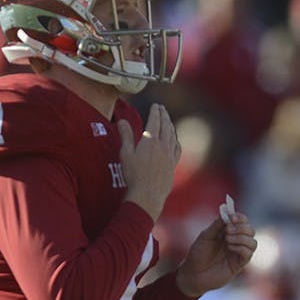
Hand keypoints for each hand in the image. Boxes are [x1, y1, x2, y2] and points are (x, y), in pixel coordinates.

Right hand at [118, 104, 180, 220]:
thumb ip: (126, 136)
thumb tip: (123, 121)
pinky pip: (177, 148)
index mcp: (150, 140)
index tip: (156, 105)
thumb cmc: (134, 175)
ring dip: (170, 126)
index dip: (155, 112)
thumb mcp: (126, 154)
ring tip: (168, 121)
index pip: (155, 121)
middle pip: (166, 126)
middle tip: (162, 108)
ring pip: (173, 136)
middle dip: (164, 115)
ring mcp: (170, 155)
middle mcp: (163, 145)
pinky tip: (175, 140)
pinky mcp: (173, 165)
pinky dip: (176, 140)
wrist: (148, 194)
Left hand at [175, 211, 256, 296]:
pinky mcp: (239, 264)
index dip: (240, 217)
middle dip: (241, 227)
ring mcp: (238, 253)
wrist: (193, 274)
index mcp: (228, 232)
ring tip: (227, 240)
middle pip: (250, 230)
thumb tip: (227, 212)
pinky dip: (241, 247)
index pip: (242, 221)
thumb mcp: (205, 236)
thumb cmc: (197, 254)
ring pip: (253, 242)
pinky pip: (249, 253)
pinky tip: (230, 248)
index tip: (231, 218)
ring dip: (241, 237)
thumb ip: (217, 225)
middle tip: (227, 230)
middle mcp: (236, 242)